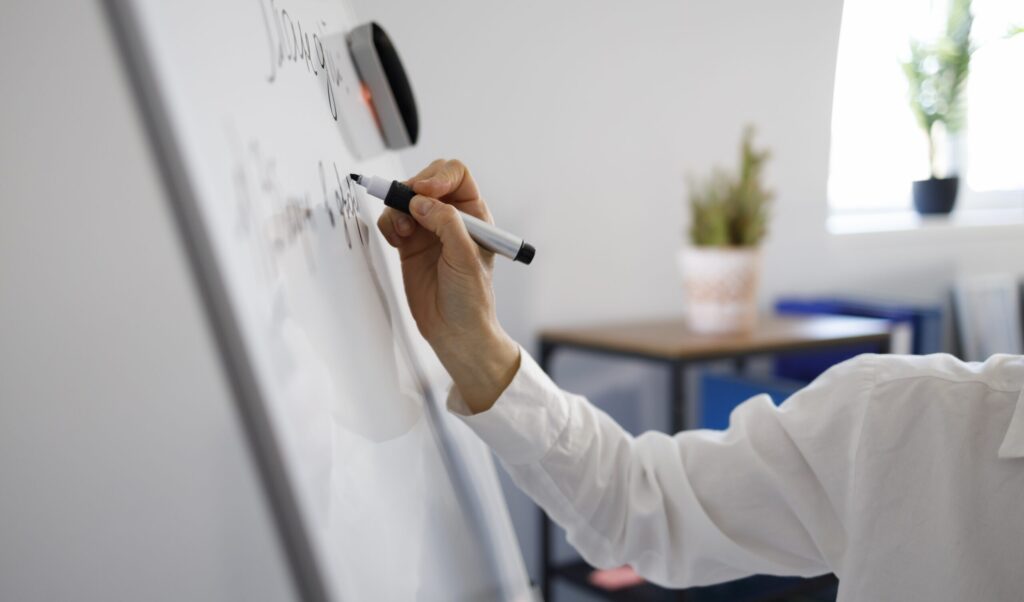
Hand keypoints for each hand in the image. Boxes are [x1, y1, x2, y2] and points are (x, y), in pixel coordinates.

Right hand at [377, 159, 518, 412]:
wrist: (454, 331)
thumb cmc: (471, 299)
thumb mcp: (466, 258)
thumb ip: (446, 224)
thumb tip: (421, 201)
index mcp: (474, 215)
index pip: (457, 175)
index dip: (439, 176)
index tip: (425, 191)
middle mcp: (452, 218)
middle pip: (427, 181)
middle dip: (412, 189)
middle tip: (406, 207)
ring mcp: (429, 230)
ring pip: (405, 200)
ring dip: (398, 209)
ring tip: (403, 234)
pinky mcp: (410, 244)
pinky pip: (393, 220)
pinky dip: (389, 224)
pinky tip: (397, 242)